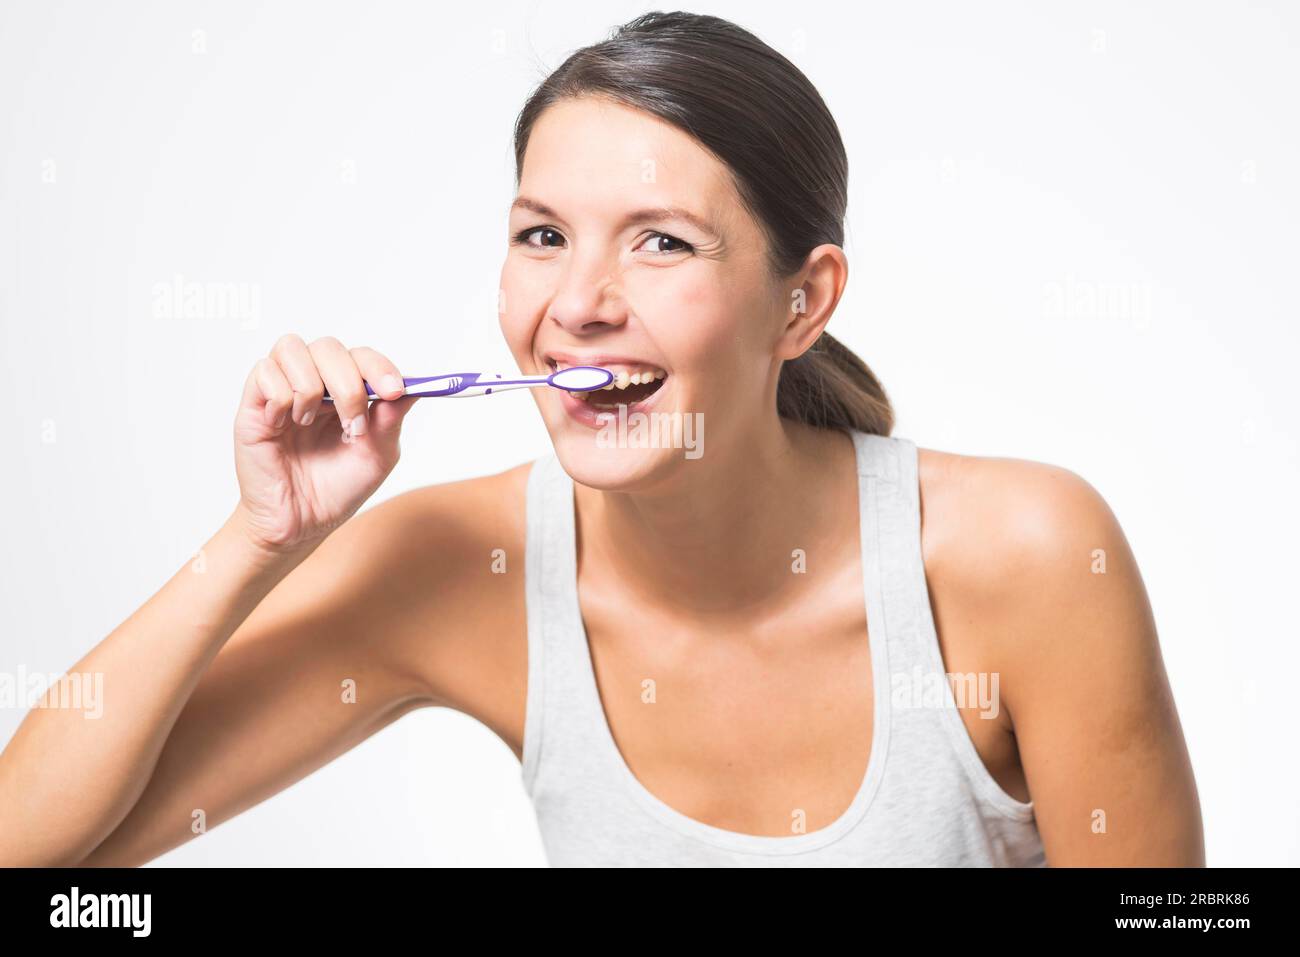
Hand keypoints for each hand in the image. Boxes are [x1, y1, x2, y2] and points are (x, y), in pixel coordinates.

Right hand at [231, 334, 415, 552]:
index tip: (393, 390)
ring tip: (310, 423)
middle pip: (329, 347)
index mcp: (346, 391)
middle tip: (353, 424)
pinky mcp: (253, 404)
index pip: (362, 357)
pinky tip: (283, 424)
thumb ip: (392, 421)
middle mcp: (314, 382)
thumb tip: (412, 388)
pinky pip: (263, 372)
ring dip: (310, 386)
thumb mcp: (377, 457)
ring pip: (292, 348)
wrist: (300, 524)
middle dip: (348, 383)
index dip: (379, 367)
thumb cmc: (336, 489)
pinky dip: (280, 396)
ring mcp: (282, 389)